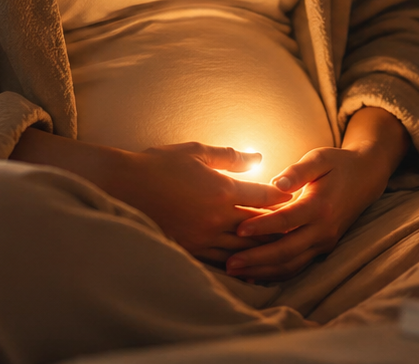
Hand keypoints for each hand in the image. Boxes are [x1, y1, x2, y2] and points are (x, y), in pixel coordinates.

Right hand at [105, 142, 290, 263]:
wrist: (122, 186)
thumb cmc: (159, 163)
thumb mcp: (196, 152)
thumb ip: (230, 157)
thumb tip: (258, 157)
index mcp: (222, 190)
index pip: (264, 197)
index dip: (283, 197)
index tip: (295, 196)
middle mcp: (216, 217)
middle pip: (259, 227)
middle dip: (278, 227)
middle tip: (296, 227)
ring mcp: (203, 237)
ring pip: (243, 249)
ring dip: (261, 249)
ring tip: (278, 250)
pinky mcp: (189, 249)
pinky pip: (221, 261)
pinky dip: (237, 263)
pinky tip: (247, 267)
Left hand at [225, 108, 409, 280]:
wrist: (367, 177)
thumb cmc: (338, 163)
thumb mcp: (319, 158)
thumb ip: (298, 170)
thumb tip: (276, 183)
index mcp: (321, 205)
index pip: (287, 220)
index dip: (262, 226)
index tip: (237, 229)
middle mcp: (324, 229)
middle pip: (286, 250)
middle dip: (256, 259)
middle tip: (229, 263)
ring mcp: (325, 242)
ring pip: (291, 264)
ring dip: (262, 271)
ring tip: (234, 271)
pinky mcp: (323, 248)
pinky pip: (297, 266)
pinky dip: (275, 274)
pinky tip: (253, 276)